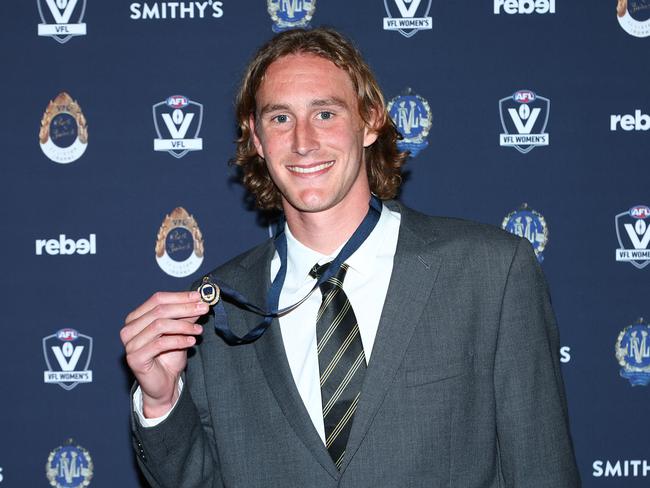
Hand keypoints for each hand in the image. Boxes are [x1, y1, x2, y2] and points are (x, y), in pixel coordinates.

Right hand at [120, 291, 208, 417]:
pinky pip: (160, 344)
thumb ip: (186, 316)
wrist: (164, 385)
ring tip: (199, 330)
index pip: (157, 299)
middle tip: (204, 309)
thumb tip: (198, 301)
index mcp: (136, 317)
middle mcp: (129, 328)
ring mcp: (130, 344)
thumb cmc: (169, 357)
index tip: (199, 297)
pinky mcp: (135, 358)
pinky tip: (191, 341)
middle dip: (185, 308)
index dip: (180, 297)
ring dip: (184, 325)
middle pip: (159, 310)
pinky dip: (179, 340)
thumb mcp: (180, 332)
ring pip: (159, 325)